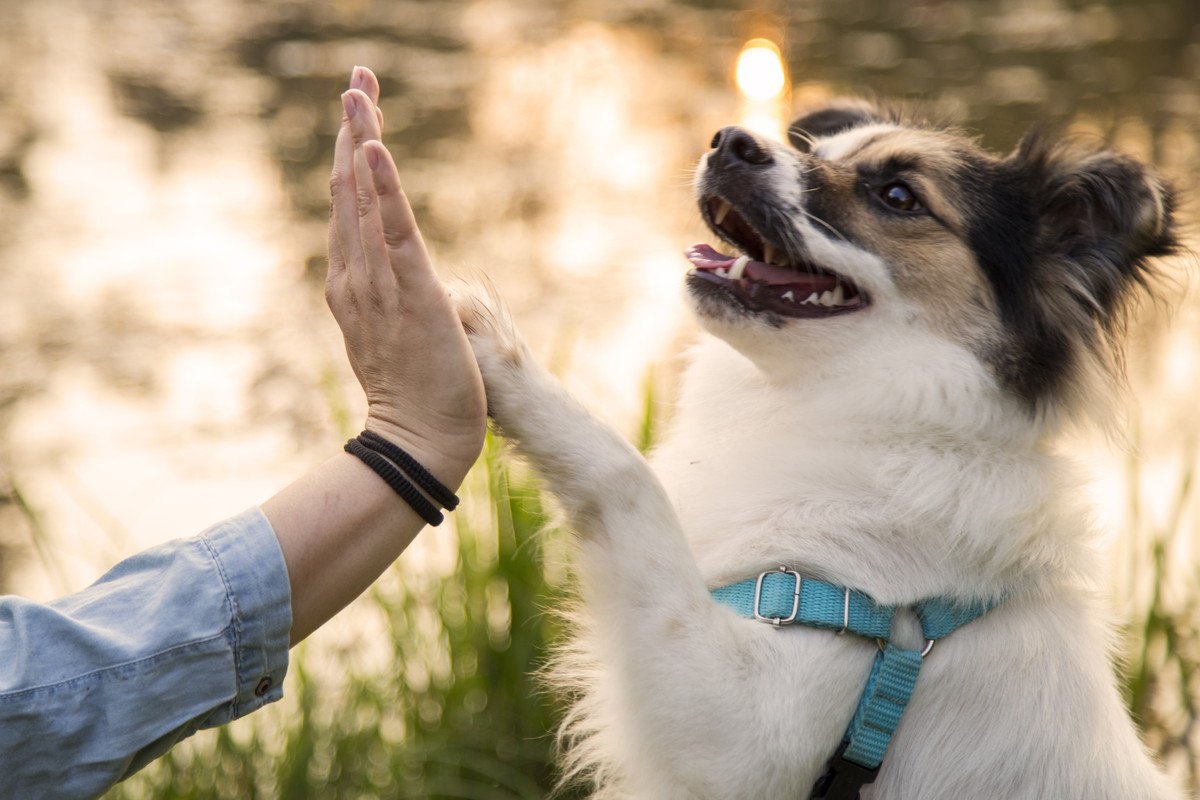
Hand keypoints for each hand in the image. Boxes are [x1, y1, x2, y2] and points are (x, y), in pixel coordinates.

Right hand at [326, 66, 485, 487]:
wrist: (421, 440)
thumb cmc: (417, 394)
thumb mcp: (393, 334)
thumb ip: (386, 299)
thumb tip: (396, 277)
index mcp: (353, 283)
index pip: (351, 205)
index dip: (353, 153)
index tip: (361, 111)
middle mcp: (357, 276)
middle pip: (348, 188)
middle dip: (353, 128)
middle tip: (357, 77)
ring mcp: (379, 282)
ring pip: (363, 199)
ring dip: (361, 138)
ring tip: (359, 88)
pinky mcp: (410, 290)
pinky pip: (392, 229)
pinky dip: (381, 186)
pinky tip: (373, 146)